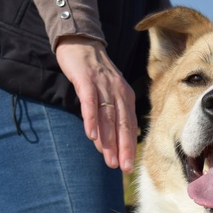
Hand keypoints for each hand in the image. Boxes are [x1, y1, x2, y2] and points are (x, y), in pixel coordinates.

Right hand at [55, 36, 136, 172]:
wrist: (82, 44)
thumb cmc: (95, 73)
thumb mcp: (109, 92)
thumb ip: (112, 113)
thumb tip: (111, 140)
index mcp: (126, 96)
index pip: (130, 125)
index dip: (130, 146)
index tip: (128, 166)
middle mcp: (118, 92)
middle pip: (122, 124)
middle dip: (123, 148)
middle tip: (122, 168)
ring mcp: (103, 87)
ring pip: (107, 117)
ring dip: (108, 140)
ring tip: (108, 159)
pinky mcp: (86, 81)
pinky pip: (90, 103)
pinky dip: (91, 120)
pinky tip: (91, 136)